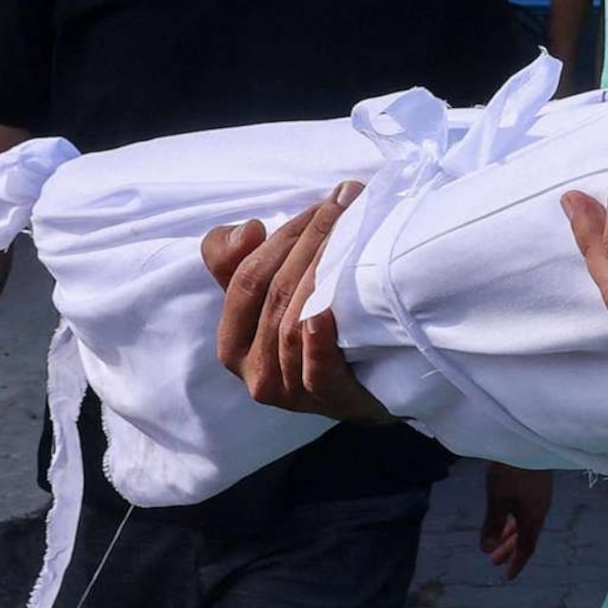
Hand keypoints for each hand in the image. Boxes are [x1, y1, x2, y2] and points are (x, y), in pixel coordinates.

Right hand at [205, 187, 398, 425]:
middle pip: (275, 294)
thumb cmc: (318, 330)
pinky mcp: (329, 402)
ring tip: (352, 234)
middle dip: (310, 241)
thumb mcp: (273, 290)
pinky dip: (318, 341)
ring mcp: (290, 391)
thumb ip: (240, 258)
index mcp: (233, 342)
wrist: (373, 388)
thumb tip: (249, 230)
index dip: (282, 237)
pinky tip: (327, 313)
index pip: (246, 278)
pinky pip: (317, 371)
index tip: (322, 204)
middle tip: (346, 204)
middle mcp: (254, 370)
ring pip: (294, 324)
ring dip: (321, 272)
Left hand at [480, 463, 552, 578]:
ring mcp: (539, 496)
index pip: (527, 547)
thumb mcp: (498, 499)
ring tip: (495, 543)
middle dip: (509, 550)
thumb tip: (487, 550)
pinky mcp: (536, 484)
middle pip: (526, 536)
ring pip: (525, 523)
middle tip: (493, 562)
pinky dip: (514, 520)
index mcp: (533, 516)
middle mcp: (540, 509)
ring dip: (510, 535)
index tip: (508, 576)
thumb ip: (492, 525)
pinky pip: (525, 511)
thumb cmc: (512, 470)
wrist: (529, 437)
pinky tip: (506, 516)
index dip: (517, 562)